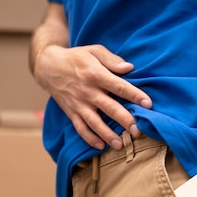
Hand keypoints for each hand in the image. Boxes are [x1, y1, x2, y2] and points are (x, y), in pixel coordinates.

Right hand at [33, 43, 151, 149]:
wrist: (48, 66)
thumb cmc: (76, 57)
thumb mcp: (93, 51)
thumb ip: (112, 60)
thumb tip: (129, 68)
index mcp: (96, 74)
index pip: (119, 86)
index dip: (135, 95)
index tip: (148, 104)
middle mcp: (88, 91)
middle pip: (110, 108)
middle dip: (125, 120)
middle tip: (138, 131)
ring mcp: (78, 104)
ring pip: (95, 123)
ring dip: (107, 135)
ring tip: (120, 145)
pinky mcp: (71, 112)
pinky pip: (80, 128)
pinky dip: (89, 138)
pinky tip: (100, 145)